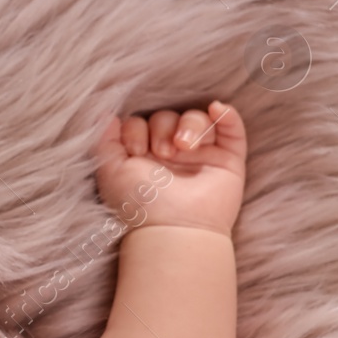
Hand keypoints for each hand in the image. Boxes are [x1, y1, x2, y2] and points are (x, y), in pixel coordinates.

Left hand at [93, 100, 247, 235]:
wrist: (175, 229)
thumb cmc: (140, 205)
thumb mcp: (111, 171)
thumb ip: (105, 141)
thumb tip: (107, 115)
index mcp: (143, 155)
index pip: (141, 122)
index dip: (136, 129)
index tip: (136, 151)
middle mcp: (171, 153)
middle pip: (168, 116)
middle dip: (162, 129)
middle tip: (162, 154)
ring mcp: (200, 155)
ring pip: (197, 119)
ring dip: (190, 125)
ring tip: (184, 148)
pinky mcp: (227, 160)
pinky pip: (231, 130)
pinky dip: (226, 116)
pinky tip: (216, 109)